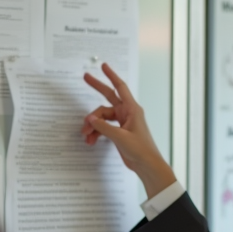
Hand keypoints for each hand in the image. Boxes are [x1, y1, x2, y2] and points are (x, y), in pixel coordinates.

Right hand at [81, 62, 176, 197]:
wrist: (147, 165)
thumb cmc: (141, 149)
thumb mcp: (120, 137)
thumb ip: (104, 126)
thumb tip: (91, 119)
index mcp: (132, 109)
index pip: (120, 87)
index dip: (111, 76)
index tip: (104, 66)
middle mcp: (127, 113)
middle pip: (108, 97)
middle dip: (97, 88)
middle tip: (85, 77)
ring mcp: (122, 122)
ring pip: (102, 117)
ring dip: (93, 125)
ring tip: (85, 135)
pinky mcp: (118, 132)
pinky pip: (104, 128)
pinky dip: (96, 133)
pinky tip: (91, 140)